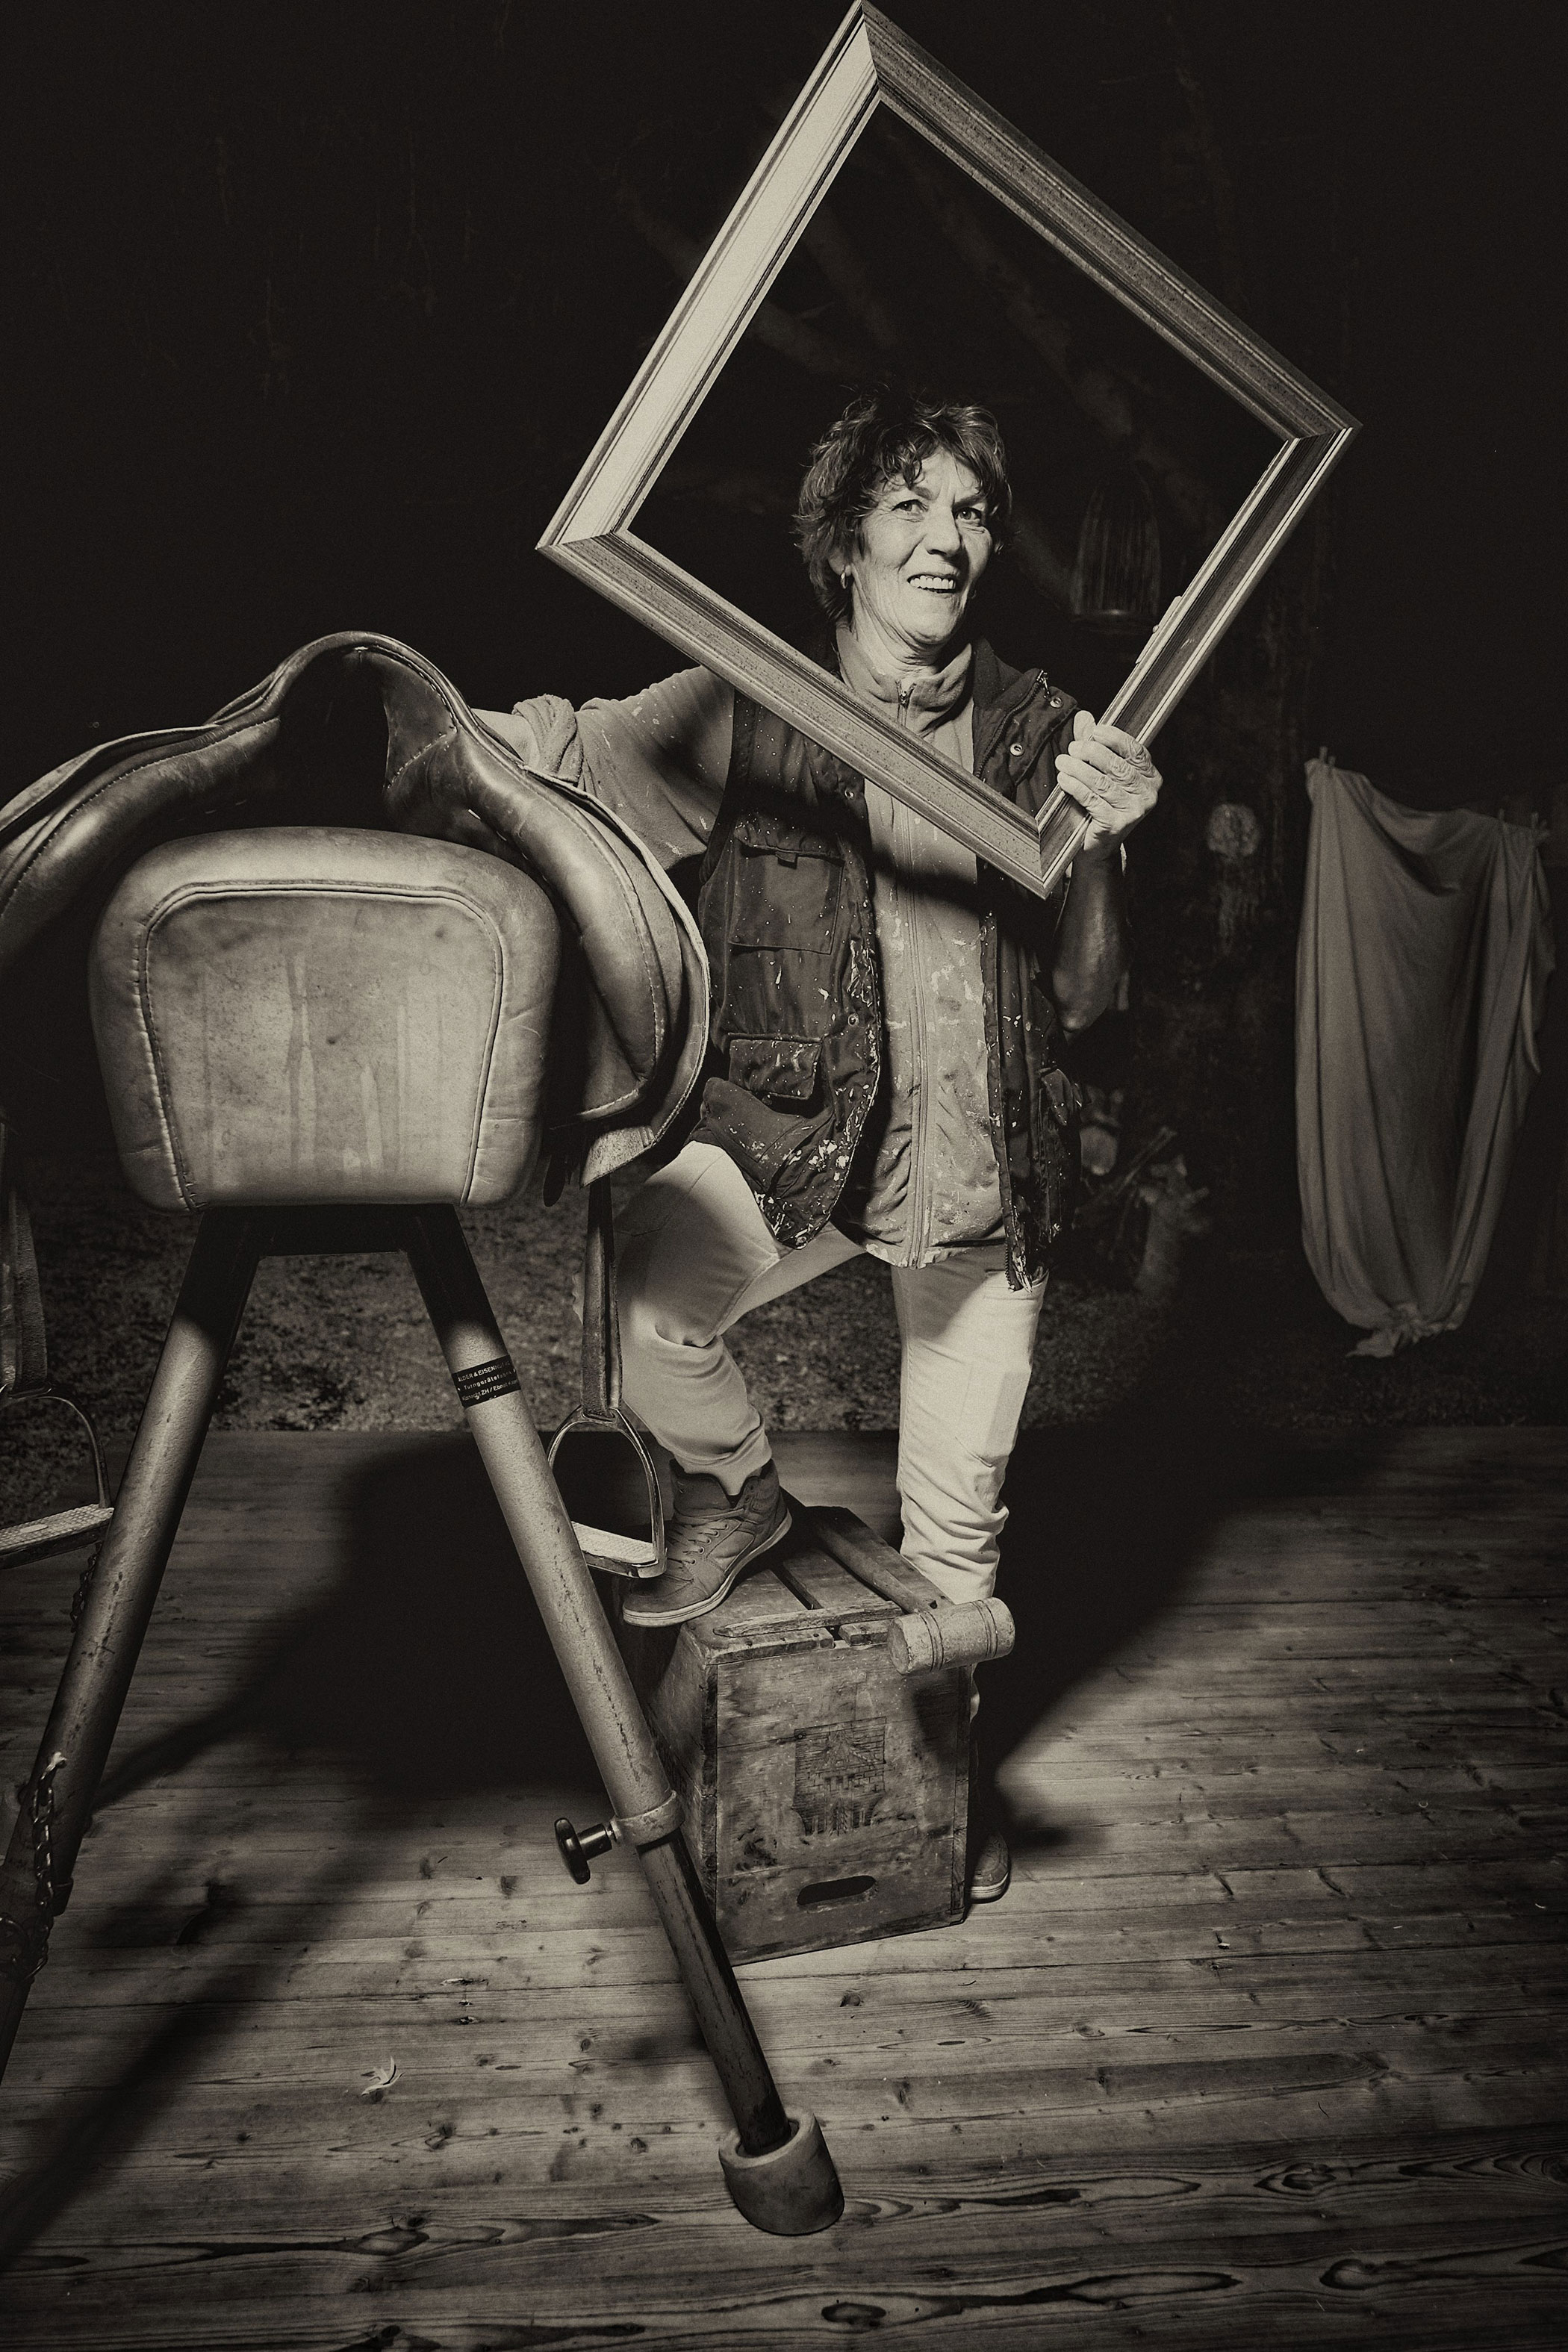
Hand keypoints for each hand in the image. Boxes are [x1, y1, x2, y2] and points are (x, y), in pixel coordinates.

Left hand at [1048, 712, 1161, 862]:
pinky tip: (1064, 779)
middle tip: (1073, 748)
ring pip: (1103, 782)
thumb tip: (1084, 717)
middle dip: (1092, 753)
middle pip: (1118, 766)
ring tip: (1063, 761)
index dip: (1114, 738)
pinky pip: (1092, 800)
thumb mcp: (1099, 772)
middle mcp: (1147, 794)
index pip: (1135, 751)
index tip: (1094, 731)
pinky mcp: (1116, 824)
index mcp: (1149, 777)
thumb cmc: (1100, 805)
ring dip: (1079, 769)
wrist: (1096, 847)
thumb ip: (1093, 745)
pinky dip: (1076, 787)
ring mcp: (1134, 811)